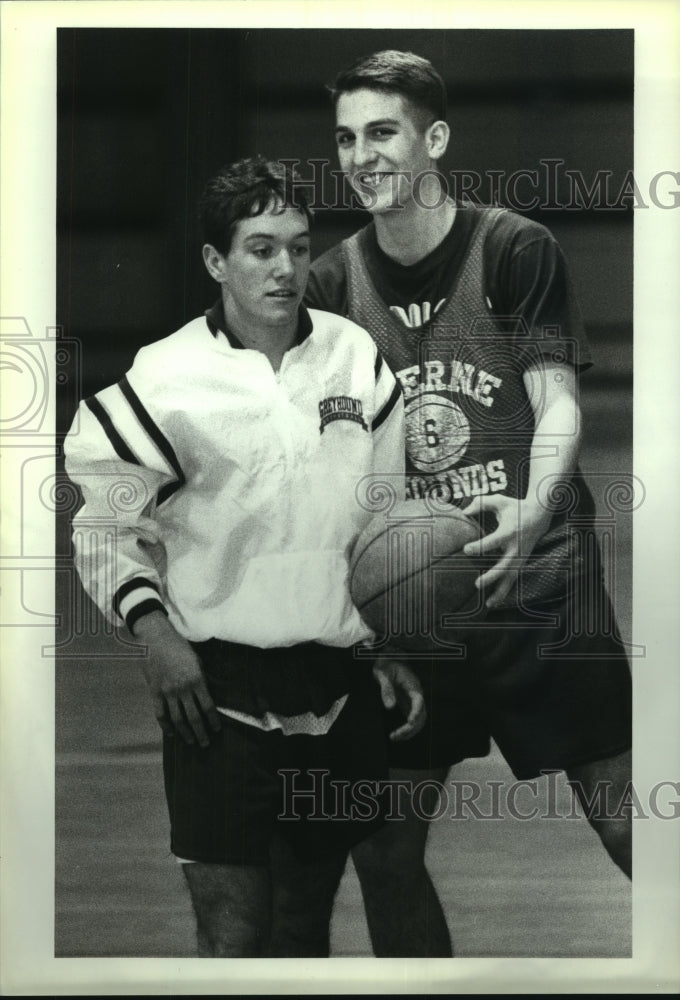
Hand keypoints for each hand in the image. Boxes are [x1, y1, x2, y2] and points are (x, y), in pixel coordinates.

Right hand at [133, 612, 221, 746]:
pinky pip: (160, 714)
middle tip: (205, 743)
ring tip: (191, 741)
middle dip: (201, 732)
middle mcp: (183, 688)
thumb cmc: (179, 646)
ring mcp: (167, 691)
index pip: (208, 706)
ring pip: (178, 719)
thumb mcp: (196, 659)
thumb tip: (208, 694)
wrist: (155, 637)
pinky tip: (171, 733)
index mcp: (197, 679)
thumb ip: (201, 677)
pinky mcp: (154, 692)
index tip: (217, 729)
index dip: (213, 720)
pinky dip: (165, 726)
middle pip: (194, 717)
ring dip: (185, 733)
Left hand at [372, 657, 425, 741]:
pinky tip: (397, 734)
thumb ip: (386, 689)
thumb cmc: (385, 664)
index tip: (410, 723)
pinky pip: (412, 718)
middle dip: (411, 728)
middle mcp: (416, 694)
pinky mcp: (408, 703)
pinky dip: (407, 728)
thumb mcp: (383, 673)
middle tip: (395, 736)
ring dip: (410, 731)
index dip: (416, 713)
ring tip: (394, 738)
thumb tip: (390, 707)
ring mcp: (413, 699)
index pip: (419, 701)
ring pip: (419, 719)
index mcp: (412, 685)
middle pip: (421, 714)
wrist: (388, 658)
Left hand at [462, 494, 552, 608]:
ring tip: (488, 603)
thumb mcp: (499, 501)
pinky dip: (504, 592)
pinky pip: (512, 580)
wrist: (539, 516)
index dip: (480, 546)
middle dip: (492, 576)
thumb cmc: (515, 508)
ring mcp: (520, 557)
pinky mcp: (521, 563)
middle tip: (477, 583)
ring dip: (500, 591)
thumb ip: (480, 504)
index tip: (466, 550)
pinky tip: (492, 602)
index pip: (494, 541)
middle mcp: (516, 547)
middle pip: (505, 565)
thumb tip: (463, 512)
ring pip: (511, 578)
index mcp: (509, 531)